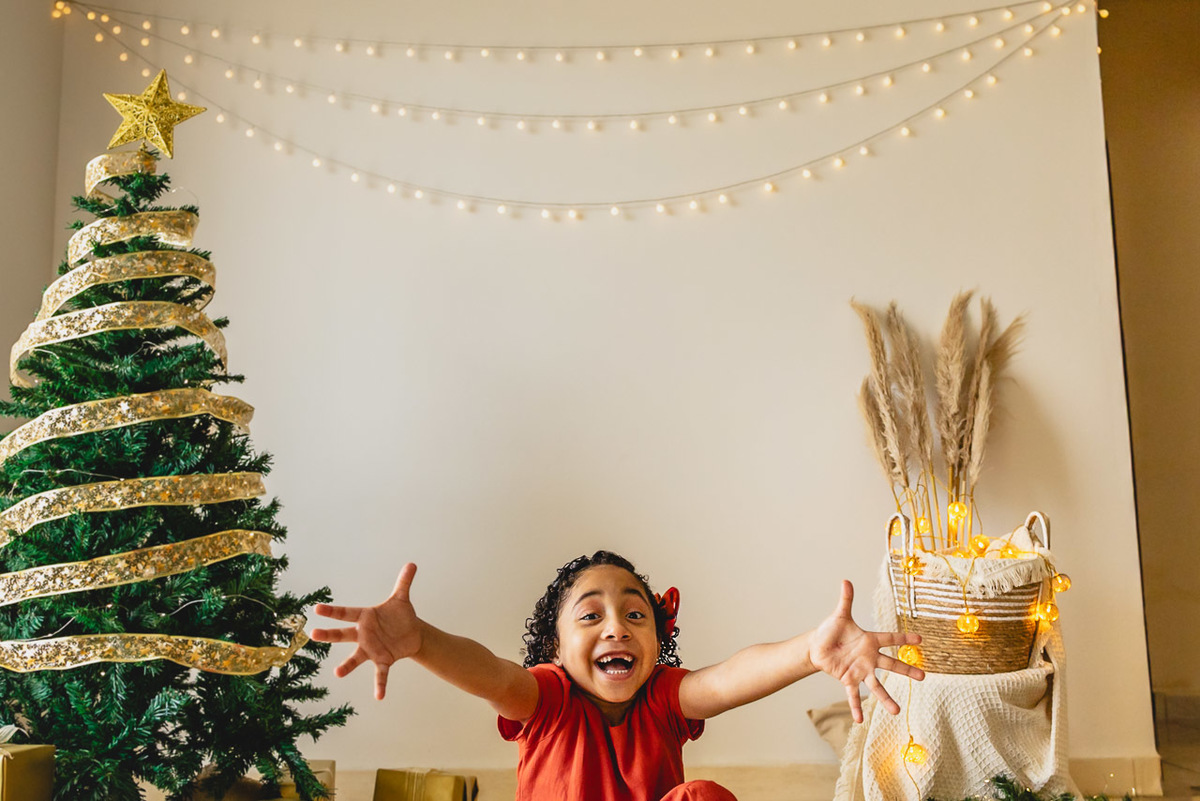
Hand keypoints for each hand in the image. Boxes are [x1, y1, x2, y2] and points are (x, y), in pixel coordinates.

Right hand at [311, 563, 422, 699]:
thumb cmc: (399, 615)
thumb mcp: (401, 598)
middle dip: (329, 634)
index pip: (346, 612)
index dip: (332, 611)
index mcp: (366, 617)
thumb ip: (404, 582)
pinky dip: (379, 684)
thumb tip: (412, 563)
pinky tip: (379, 696)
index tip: (316, 608)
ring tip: (338, 673)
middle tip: (313, 634)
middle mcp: (364, 634)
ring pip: (356, 658)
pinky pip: (380, 674)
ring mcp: (371, 649)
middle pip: (343, 634)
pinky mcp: (383, 660)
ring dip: (347, 666)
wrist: (411, 633)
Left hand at [808, 580, 923, 723]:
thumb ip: (845, 600)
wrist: (817, 647)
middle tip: (923, 677)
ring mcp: (860, 671)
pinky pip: (853, 695)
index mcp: (869, 641)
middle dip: (907, 671)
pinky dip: (856, 707)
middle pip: (891, 665)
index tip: (920, 638)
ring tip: (896, 712)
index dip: (904, 637)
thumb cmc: (831, 631)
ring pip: (876, 685)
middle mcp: (869, 658)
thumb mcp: (839, 616)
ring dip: (885, 698)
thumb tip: (845, 580)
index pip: (890, 638)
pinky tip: (859, 720)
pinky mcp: (848, 680)